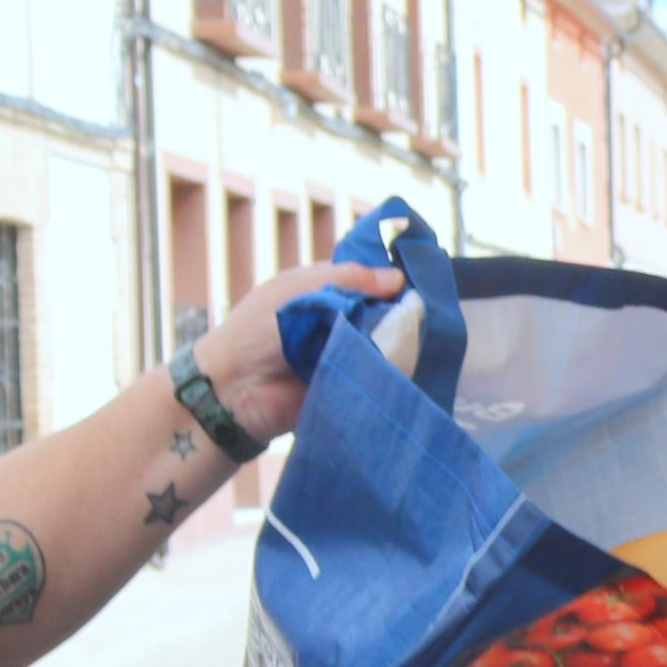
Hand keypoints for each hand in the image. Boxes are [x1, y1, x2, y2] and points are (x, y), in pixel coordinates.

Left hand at [193, 257, 409, 442]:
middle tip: (429, 310)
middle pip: (383, 312)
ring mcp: (348, 352)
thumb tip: (399, 279)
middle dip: (401, 311)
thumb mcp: (303, 288)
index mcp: (325, 291)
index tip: (421, 277)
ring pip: (387, 342)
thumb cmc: (259, 329)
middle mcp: (340, 320)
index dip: (391, 279)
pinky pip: (380, 374)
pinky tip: (415, 361)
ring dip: (399, 340)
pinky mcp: (352, 383)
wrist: (237, 388)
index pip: (368, 280)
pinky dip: (393, 368)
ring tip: (425, 336)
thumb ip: (350, 279)